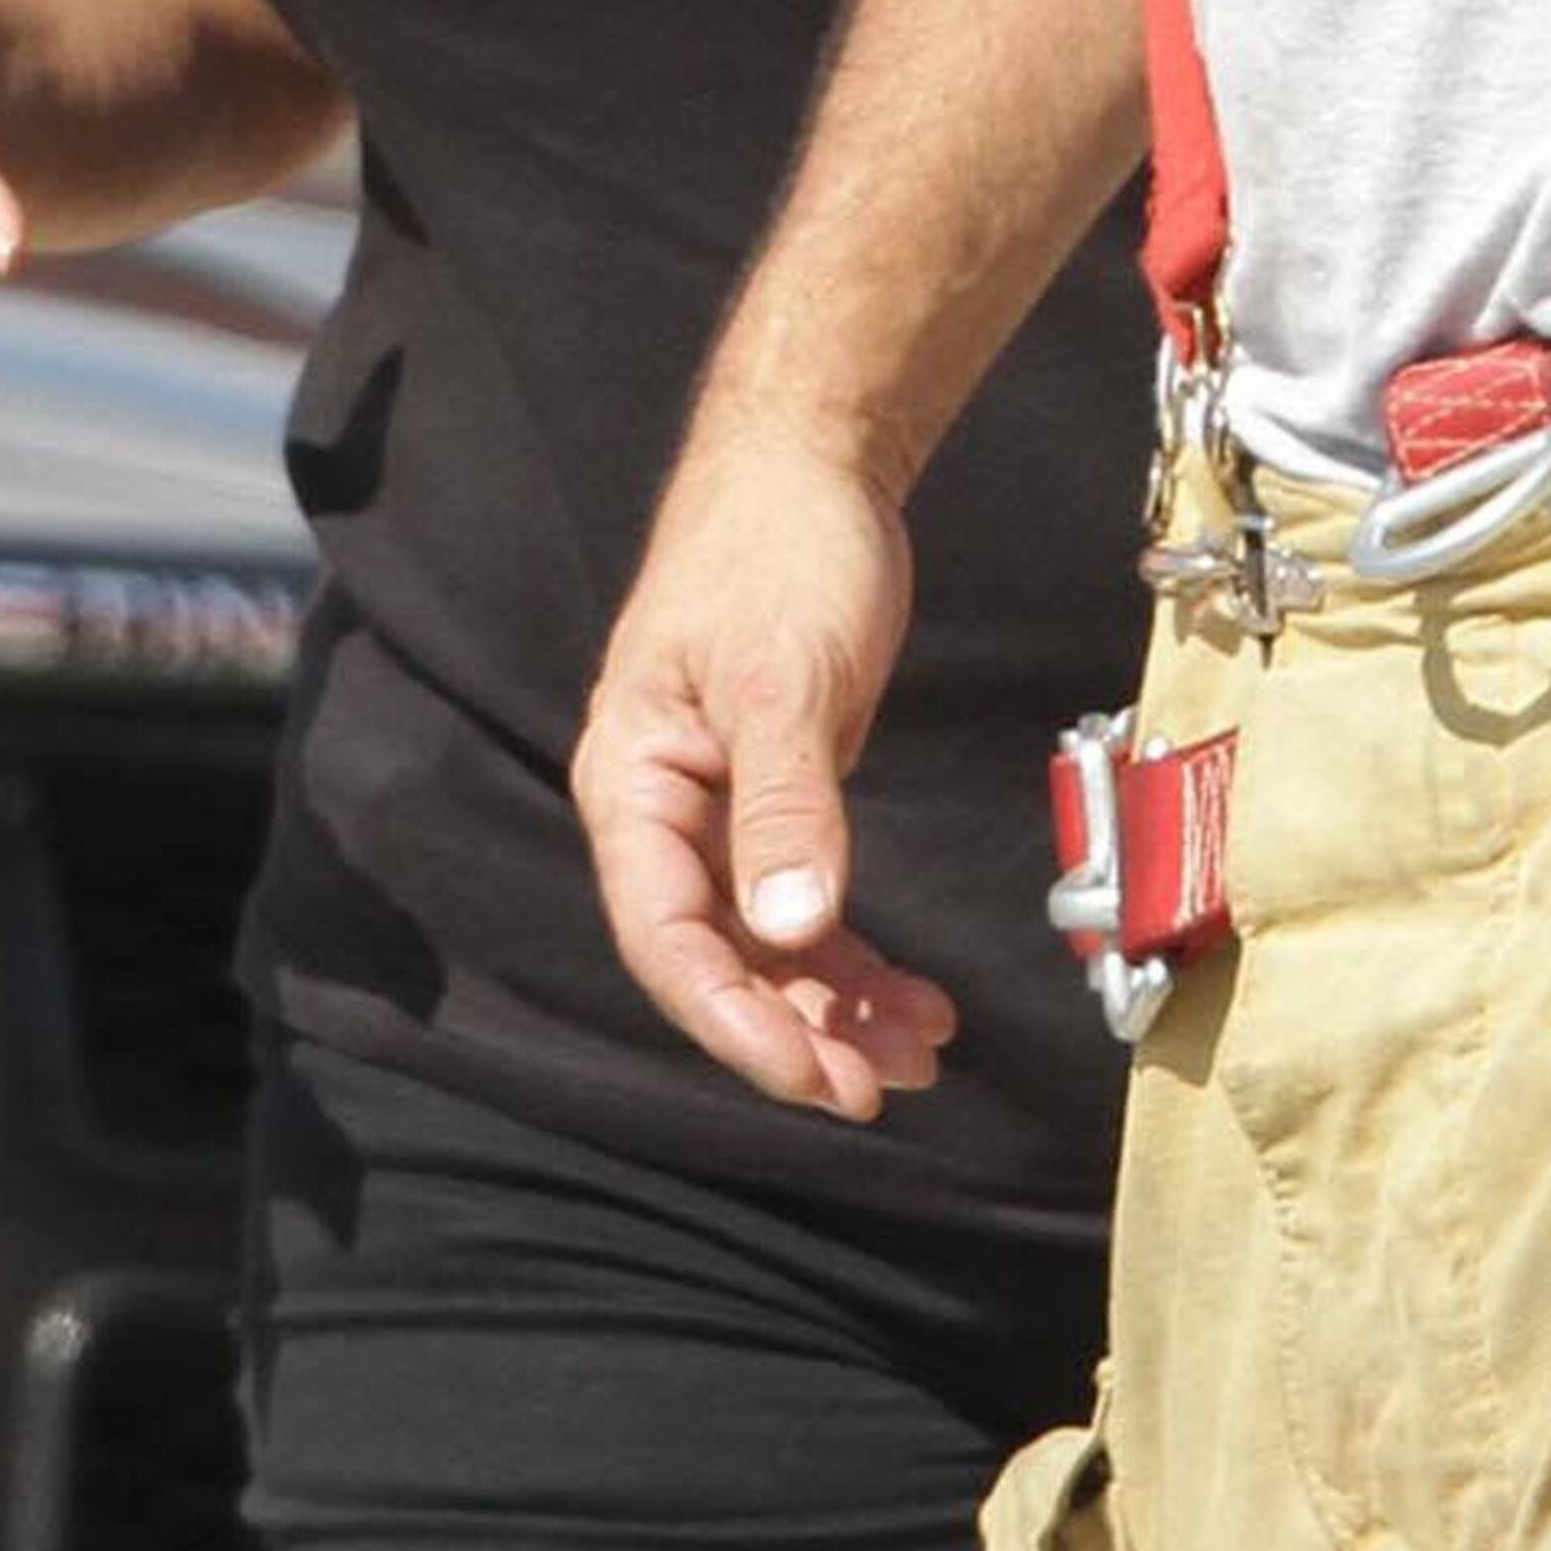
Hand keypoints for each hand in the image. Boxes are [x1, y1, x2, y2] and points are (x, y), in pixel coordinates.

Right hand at [572, 411, 954, 1123]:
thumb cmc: (776, 546)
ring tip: (918, 1058)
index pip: (666, 940)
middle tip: (879, 1090)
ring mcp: (721, 811)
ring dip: (838, 1007)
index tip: (814, 1075)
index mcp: (631, 784)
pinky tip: (917, 999)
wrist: (813, 460)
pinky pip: (808, 906)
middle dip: (797, 1032)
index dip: (736, 1022)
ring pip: (770, 946)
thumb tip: (789, 927)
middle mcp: (664, 812)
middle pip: (718, 961)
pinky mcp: (782, 799)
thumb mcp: (782, 677)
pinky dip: (859, 957)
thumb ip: (786, 803)